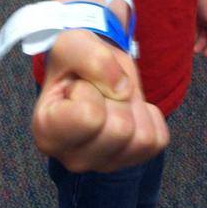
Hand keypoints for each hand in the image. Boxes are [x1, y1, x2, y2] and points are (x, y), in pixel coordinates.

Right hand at [32, 29, 169, 172]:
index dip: (91, 89)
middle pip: (121, 130)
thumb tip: (123, 90)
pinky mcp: (131, 160)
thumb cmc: (73, 59)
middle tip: (98, 89)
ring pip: (142, 138)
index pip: (91, 117)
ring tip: (112, 98)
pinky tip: (126, 108)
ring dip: (133, 106)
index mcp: (48, 133)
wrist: (90, 64)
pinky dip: (148, 115)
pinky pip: (158, 139)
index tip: (76, 84)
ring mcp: (103, 164)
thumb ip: (92, 59)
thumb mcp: (72, 43)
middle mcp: (72, 158)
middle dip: (116, 97)